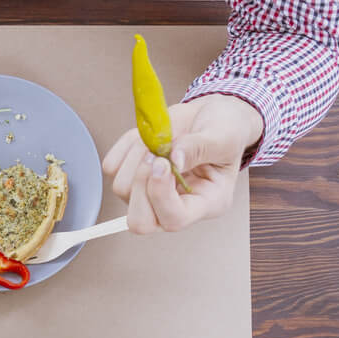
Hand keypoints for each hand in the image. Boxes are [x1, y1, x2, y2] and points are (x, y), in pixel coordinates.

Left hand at [100, 94, 261, 234]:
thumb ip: (200, 147)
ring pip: (121, 189)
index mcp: (206, 203)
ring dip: (135, 158)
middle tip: (155, 154)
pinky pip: (112, 167)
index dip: (160, 195)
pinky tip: (148, 138)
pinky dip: (125, 148)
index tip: (162, 163)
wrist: (211, 116)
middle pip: (139, 221)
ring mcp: (149, 194)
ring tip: (159, 138)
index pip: (173, 220)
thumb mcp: (225, 135)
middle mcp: (174, 205)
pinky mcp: (131, 175)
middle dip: (140, 185)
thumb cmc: (226, 130)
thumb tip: (173, 157)